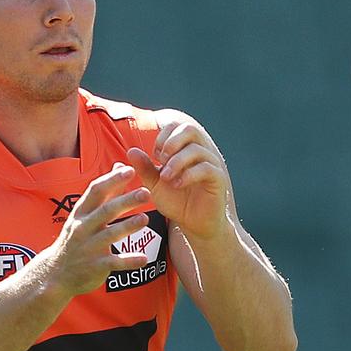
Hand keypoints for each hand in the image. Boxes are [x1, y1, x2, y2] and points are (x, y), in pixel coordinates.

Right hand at [44, 164, 152, 296]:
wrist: (56, 274)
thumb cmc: (76, 239)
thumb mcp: (84, 214)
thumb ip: (105, 192)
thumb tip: (120, 165)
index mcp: (81, 213)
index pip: (95, 191)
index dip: (112, 180)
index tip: (130, 170)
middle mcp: (83, 228)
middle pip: (105, 211)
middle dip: (125, 201)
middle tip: (146, 193)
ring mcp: (88, 248)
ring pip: (110, 235)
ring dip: (128, 226)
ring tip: (145, 219)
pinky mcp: (95, 267)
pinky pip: (114, 263)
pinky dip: (129, 261)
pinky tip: (144, 258)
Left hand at [125, 115, 231, 240]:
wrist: (194, 224)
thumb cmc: (177, 203)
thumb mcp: (155, 185)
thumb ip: (145, 168)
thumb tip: (131, 151)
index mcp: (186, 148)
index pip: (176, 126)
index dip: (163, 137)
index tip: (155, 156)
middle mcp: (201, 152)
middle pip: (190, 129)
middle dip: (171, 142)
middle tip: (161, 160)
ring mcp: (211, 164)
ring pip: (196, 149)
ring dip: (176, 162)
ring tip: (165, 177)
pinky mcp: (218, 179)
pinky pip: (206, 168)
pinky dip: (188, 175)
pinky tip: (177, 185)